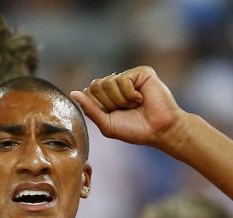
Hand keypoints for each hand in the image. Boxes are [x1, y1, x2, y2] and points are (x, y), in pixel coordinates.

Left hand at [70, 66, 184, 148]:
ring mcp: (128, 77)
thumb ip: (90, 109)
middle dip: (108, 103)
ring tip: (134, 105)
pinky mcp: (141, 72)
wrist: (159, 130)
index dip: (99, 107)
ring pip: (108, 82)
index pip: (89, 93)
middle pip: (95, 86)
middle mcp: (116, 84)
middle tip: (125, 110)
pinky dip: (130, 94)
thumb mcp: (106, 124)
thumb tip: (73, 93)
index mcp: (107, 96)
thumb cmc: (135, 130)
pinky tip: (141, 98)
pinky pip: (122, 79)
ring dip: (120, 100)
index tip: (115, 116)